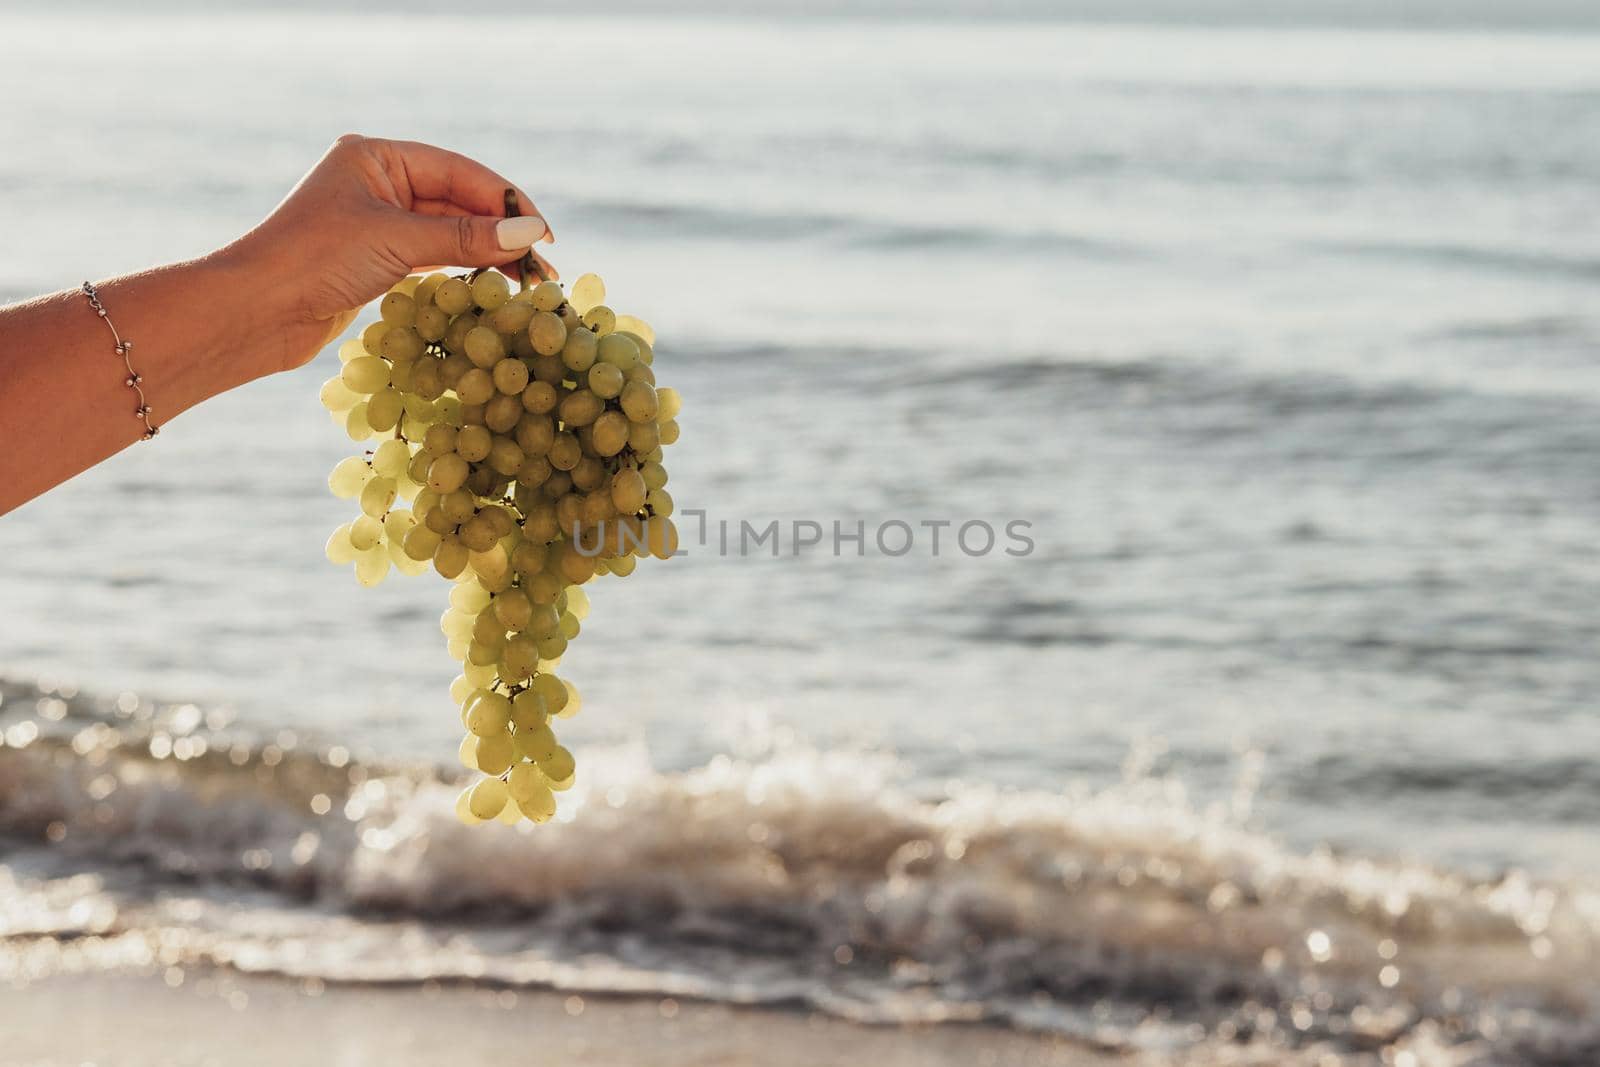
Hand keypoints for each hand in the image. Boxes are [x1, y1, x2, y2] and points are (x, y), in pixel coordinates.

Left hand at [224, 134, 556, 370]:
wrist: (254, 311)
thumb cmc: (315, 259)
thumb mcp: (398, 242)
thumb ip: (466, 238)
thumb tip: (529, 235)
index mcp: (377, 157)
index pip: (461, 172)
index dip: (507, 201)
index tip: (545, 234)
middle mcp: (378, 182)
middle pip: (458, 203)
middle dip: (502, 234)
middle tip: (545, 269)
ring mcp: (376, 222)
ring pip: (448, 234)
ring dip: (486, 256)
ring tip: (527, 284)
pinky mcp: (373, 260)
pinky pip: (431, 258)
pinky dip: (462, 272)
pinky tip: (490, 288)